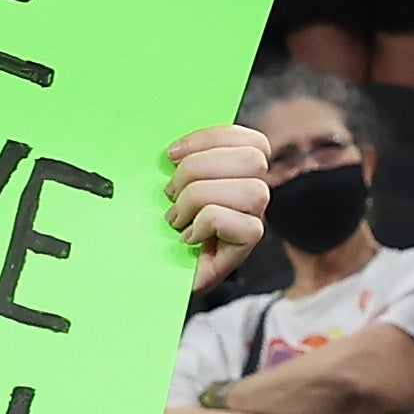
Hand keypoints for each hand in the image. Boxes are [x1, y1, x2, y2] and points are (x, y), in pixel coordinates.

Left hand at [167, 124, 272, 293]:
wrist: (158, 275)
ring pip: (248, 190)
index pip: (249, 140)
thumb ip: (182, 162)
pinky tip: (189, 236)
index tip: (172, 154)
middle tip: (171, 192)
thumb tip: (174, 148)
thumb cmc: (162, 229)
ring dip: (199, 199)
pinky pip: (240, 222)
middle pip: (252, 160)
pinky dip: (206, 224)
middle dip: (200, 168)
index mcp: (238, 173)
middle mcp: (253, 195)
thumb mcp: (170, 187)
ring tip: (177, 217)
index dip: (211, 138)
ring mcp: (254, 219)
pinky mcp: (248, 245)